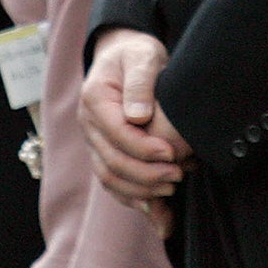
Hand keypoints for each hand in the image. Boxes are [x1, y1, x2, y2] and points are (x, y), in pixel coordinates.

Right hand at [81, 30, 191, 205]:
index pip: (116, 133)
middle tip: (178, 175)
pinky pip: (114, 185)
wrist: (123, 56)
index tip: (171, 153)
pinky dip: (136, 201)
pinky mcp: (104, 154)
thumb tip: (139, 117)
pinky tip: (159, 213)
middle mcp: (88, 124)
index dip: (144, 148)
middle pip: (112, 162)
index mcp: (94, 99)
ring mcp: (94, 142)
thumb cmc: (136, 54)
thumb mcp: (142, 55)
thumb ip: (140, 82)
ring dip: (142, 191)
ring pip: (110, 178)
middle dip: (146, 174)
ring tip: (172, 188)